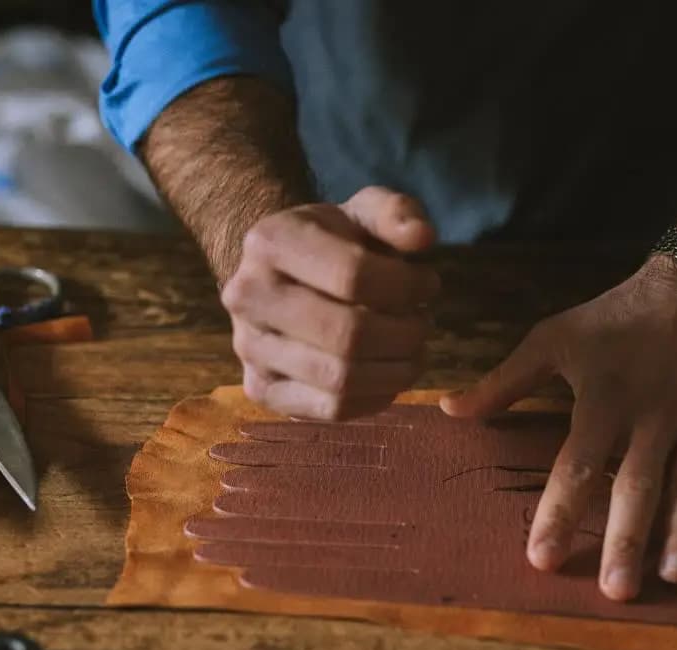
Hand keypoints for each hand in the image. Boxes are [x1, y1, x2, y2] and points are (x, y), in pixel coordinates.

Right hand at [220, 186, 441, 419]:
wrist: (280, 275)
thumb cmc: (333, 242)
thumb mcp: (363, 212)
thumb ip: (397, 213)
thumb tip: (423, 238)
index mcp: (269, 242)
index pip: (354, 275)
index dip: (407, 286)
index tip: (428, 285)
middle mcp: (247, 297)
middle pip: (348, 335)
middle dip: (405, 334)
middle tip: (424, 324)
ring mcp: (249, 349)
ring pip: (342, 379)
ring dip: (397, 370)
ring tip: (413, 350)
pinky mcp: (263, 391)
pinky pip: (333, 409)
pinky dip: (377, 397)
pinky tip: (390, 373)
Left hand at [442, 261, 676, 600]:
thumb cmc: (619, 316)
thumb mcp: (556, 337)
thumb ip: (505, 381)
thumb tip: (449, 410)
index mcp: (604, 396)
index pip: (577, 464)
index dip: (558, 512)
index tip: (541, 558)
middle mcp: (654, 412)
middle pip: (638, 484)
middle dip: (626, 540)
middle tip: (615, 591)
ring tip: (673, 578)